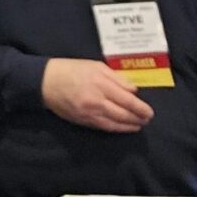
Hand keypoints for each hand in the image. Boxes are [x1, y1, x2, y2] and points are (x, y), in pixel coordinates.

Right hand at [39, 59, 153, 132]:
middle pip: (122, 114)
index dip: (140, 108)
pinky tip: (123, 128)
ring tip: (138, 126)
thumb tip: (134, 90)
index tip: (150, 112)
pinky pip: (102, 127)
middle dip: (137, 119)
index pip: (127, 101)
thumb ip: (117, 79)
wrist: (46, 83)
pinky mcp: (82, 121)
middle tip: (147, 120)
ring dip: (128, 126)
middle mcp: (96, 102)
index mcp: (101, 85)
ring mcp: (89, 114)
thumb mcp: (97, 67)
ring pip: (113, 124)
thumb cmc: (73, 70)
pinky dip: (115, 129)